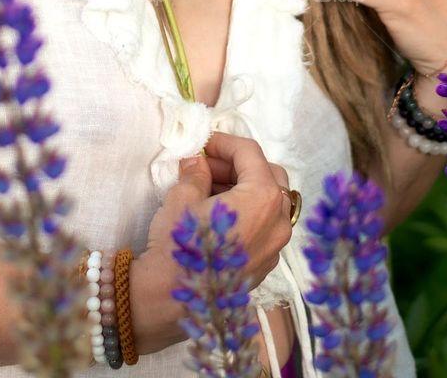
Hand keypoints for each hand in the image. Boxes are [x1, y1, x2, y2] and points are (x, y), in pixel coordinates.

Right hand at [145, 131, 294, 292]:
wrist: (168, 301)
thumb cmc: (178, 245)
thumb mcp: (183, 197)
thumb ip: (196, 172)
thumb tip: (198, 162)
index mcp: (263, 198)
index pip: (250, 154)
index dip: (225, 143)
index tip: (204, 143)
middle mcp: (278, 221)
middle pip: (267, 175)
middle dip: (238, 165)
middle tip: (207, 166)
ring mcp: (275, 247)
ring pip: (268, 202)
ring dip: (242, 188)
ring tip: (208, 188)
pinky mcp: (264, 265)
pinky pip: (264, 226)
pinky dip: (246, 212)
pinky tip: (217, 215)